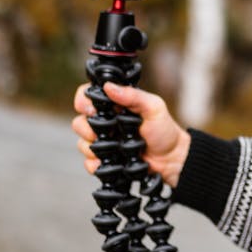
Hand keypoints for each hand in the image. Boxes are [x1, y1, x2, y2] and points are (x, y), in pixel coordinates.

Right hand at [72, 82, 190, 187]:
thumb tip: (108, 87)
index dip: (83, 102)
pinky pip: (89, 163)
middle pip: (79, 122)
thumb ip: (133, 96)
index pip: (87, 97)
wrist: (172, 159)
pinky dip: (95, 164)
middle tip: (103, 132)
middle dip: (86, 128)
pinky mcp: (106, 160)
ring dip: (92, 147)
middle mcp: (106, 122)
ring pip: (82, 143)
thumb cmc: (165, 130)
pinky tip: (112, 162)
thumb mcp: (153, 108)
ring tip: (113, 148)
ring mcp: (105, 141)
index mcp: (115, 106)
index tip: (90, 109)